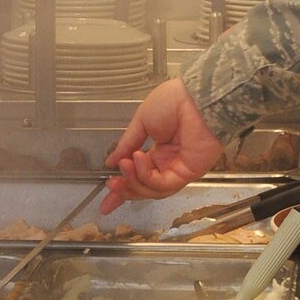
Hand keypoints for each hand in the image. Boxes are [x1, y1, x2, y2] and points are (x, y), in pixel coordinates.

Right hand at [100, 77, 224, 211]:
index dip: (122, 188)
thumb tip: (111, 162)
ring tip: (124, 166)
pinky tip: (138, 159)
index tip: (105, 201)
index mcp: (159, 149)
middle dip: (125, 190)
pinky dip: (146, 175)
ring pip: (153, 190)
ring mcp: (178, 169)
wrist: (194, 97)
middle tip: (110, 186)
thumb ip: (127, 144)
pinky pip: (162, 184)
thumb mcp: (142, 120)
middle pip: (145, 187)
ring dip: (134, 182)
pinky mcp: (187, 173)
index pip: (139, 174)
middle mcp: (169, 163)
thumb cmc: (172, 101)